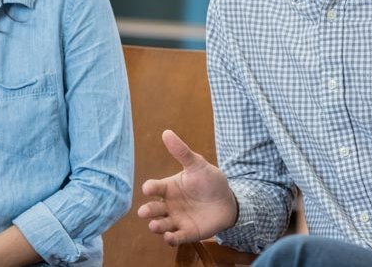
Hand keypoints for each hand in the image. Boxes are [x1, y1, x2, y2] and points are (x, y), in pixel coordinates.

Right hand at [137, 130, 237, 245]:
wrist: (228, 200)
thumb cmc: (209, 181)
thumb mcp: (197, 165)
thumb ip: (182, 152)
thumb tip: (166, 132)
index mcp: (169, 188)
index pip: (155, 188)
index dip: (150, 188)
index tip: (148, 188)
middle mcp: (169, 205)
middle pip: (154, 209)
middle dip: (148, 211)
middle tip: (144, 212)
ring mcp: (177, 219)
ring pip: (162, 225)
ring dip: (156, 226)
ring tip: (154, 226)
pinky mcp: (187, 232)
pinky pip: (177, 237)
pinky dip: (171, 239)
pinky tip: (169, 237)